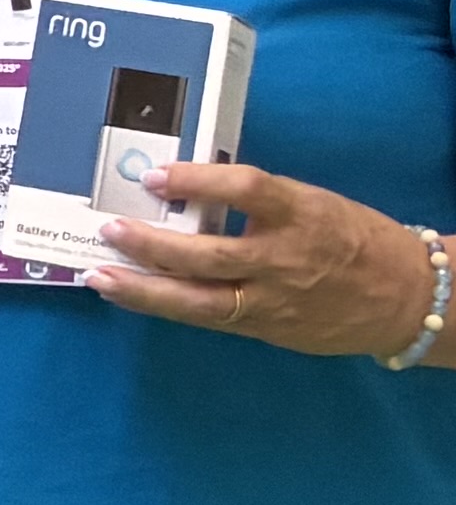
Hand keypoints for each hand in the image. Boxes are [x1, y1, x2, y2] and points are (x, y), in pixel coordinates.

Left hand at [93, 163, 442, 358]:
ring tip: (100, 276)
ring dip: (143, 289)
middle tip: (110, 228)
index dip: (199, 181)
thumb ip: (258, 203)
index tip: (157, 176)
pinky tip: (130, 295)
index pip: (248, 190)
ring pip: (199, 300)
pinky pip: (208, 318)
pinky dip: (166, 307)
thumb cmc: (351, 239)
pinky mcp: (266, 328)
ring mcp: (273, 300)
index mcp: (303, 214)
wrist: (405, 298)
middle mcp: (285, 259)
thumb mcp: (313, 204)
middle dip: (152, 245)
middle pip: (209, 254)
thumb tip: (187, 191)